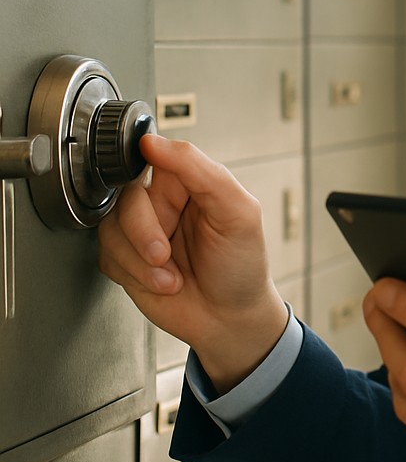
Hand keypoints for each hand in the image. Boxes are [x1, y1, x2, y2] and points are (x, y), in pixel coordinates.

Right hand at [97, 134, 287, 391]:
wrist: (229, 319)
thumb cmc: (241, 265)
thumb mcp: (238, 212)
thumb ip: (201, 171)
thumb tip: (156, 142)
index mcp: (191, 183)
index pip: (156, 157)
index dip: (147, 172)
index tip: (152, 189)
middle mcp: (163, 203)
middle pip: (129, 196)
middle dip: (143, 231)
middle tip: (165, 254)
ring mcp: (142, 231)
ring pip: (111, 228)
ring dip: (140, 261)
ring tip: (172, 275)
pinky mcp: (126, 259)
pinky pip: (107, 256)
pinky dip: (134, 275)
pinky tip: (162, 283)